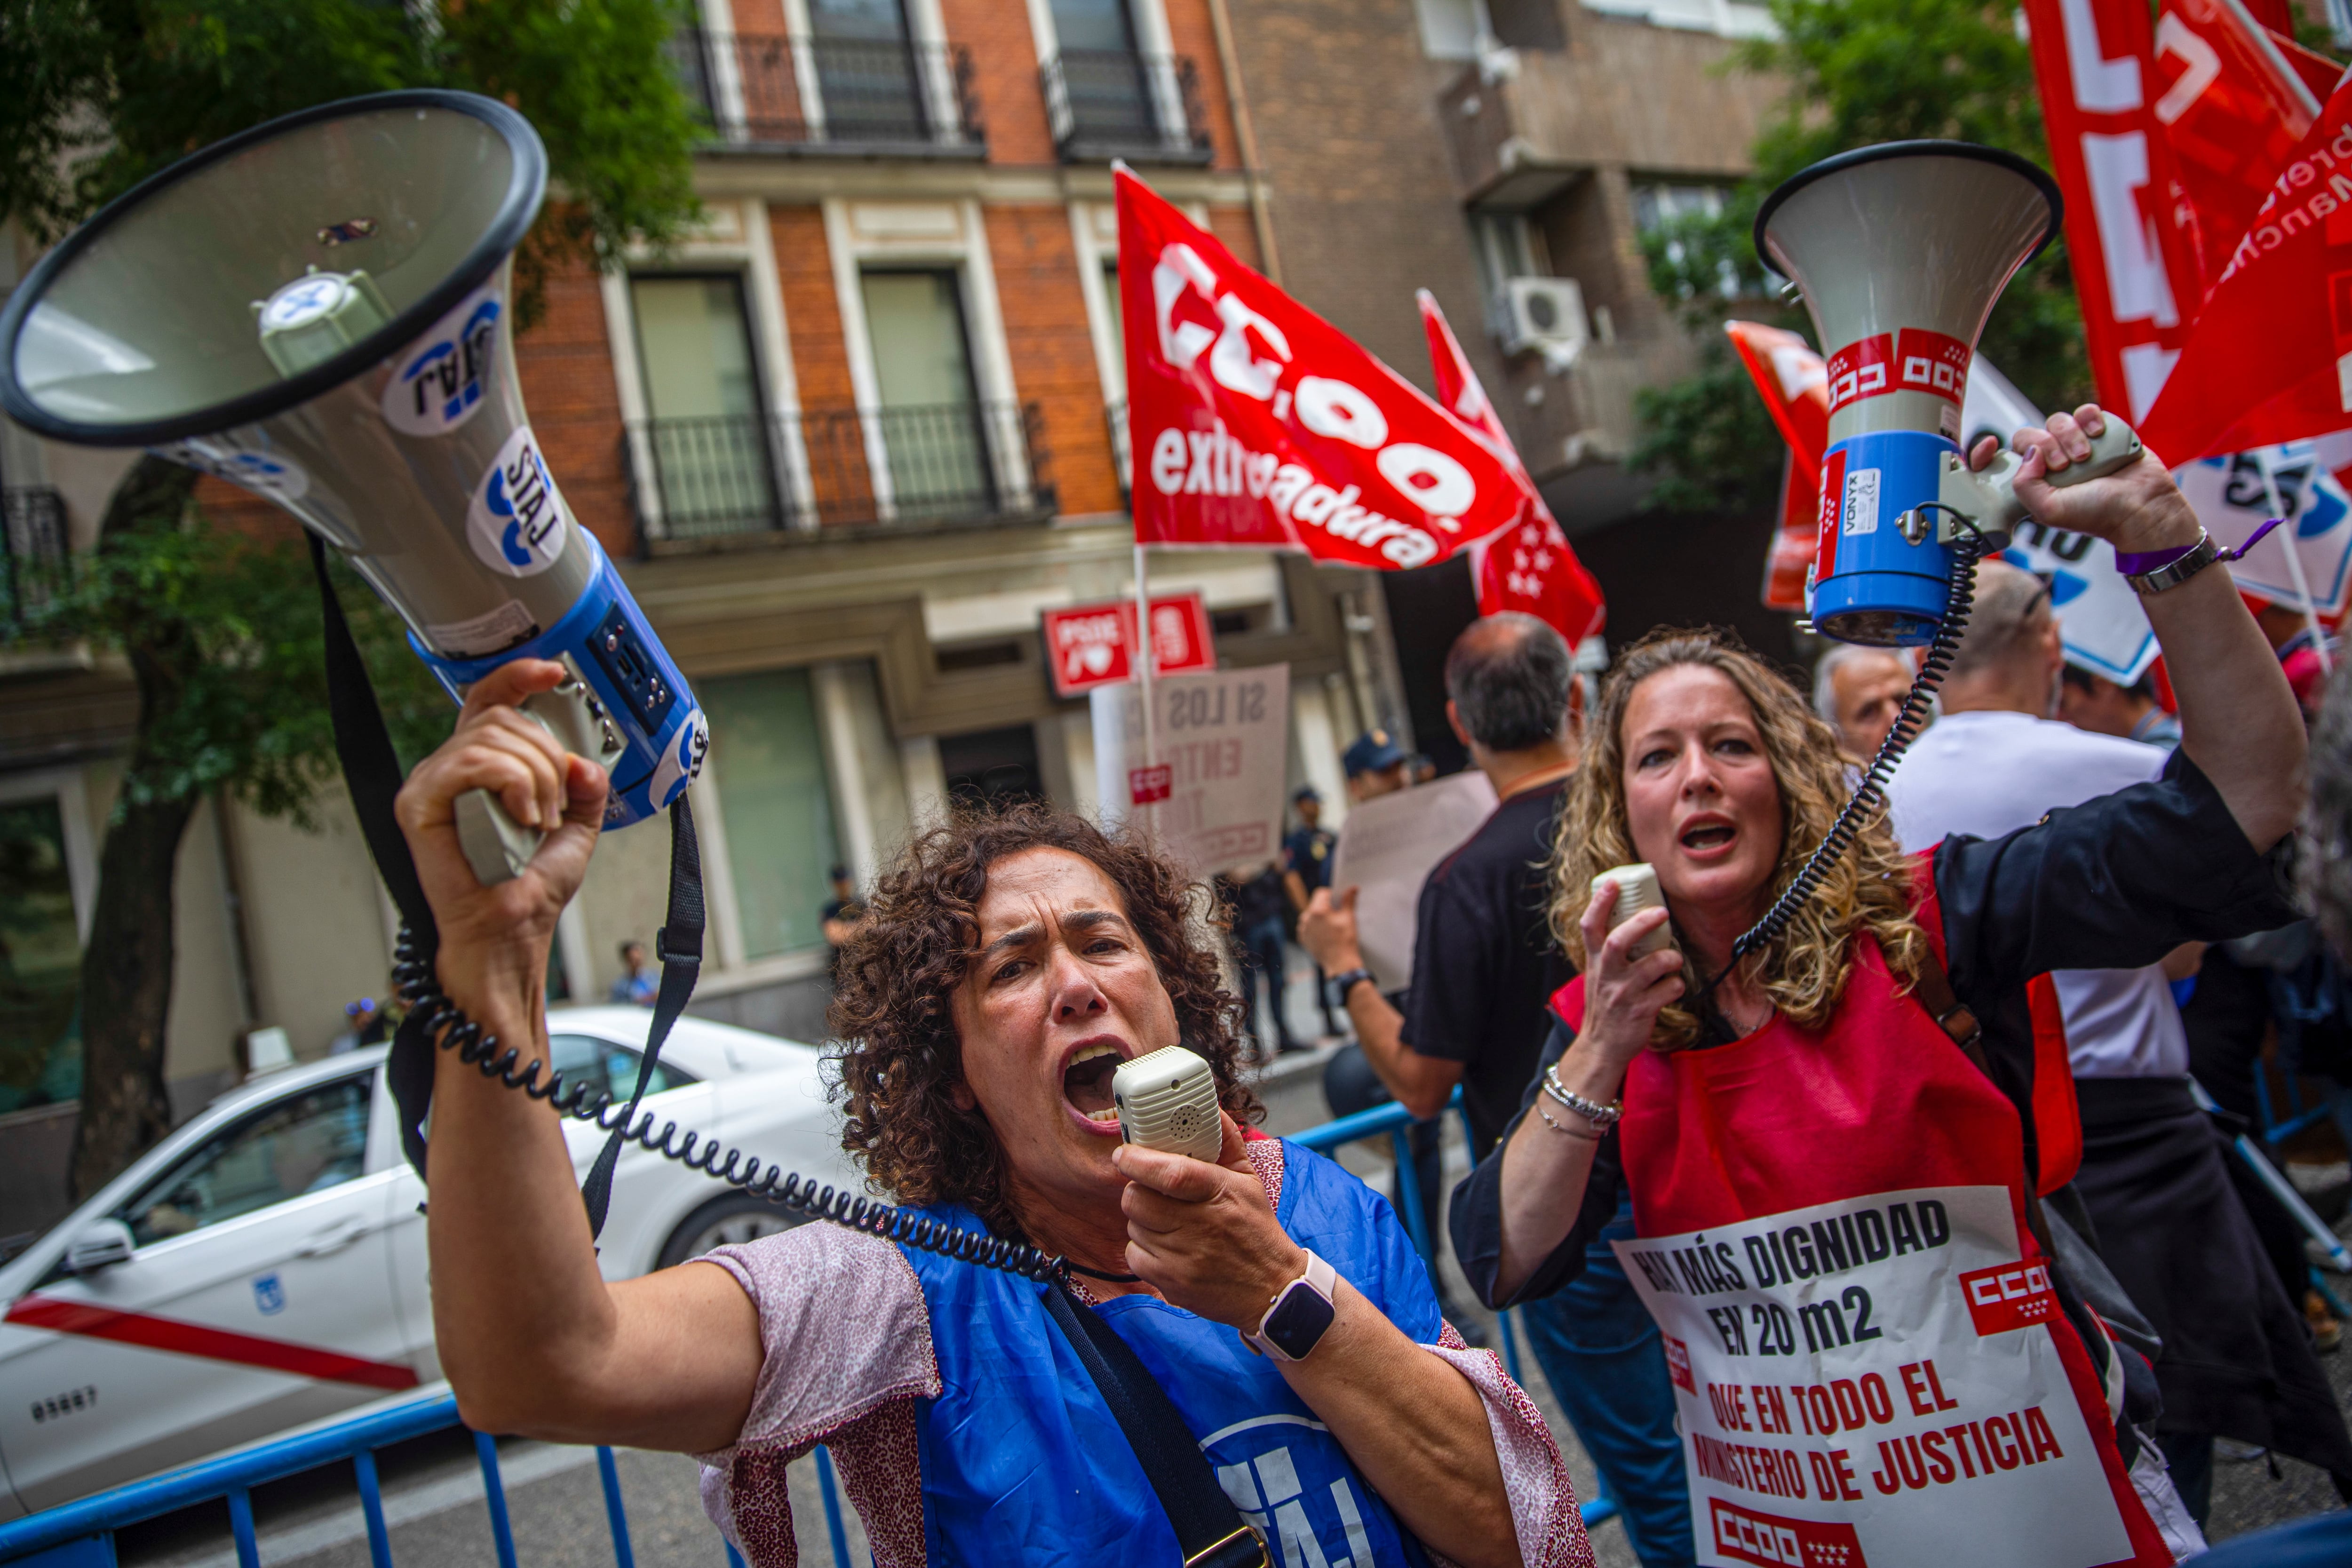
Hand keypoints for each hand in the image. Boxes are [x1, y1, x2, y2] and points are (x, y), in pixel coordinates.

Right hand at [393, 659, 608, 1013]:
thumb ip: (583, 786)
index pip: (490, 700)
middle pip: (501, 718)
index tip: (554, 673)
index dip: (519, 676)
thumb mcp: (575, 826)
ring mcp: (431, 784)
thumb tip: (584, 760)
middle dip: (546, 757)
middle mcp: (451, 769)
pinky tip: (521, 817)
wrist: (512, 932)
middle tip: (553, 807)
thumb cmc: (530, 888)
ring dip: (535, 777)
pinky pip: (470, 762)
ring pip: (491, 738)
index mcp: (483, 767)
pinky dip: (511, 784)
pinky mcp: (419, 803)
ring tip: (537, 820)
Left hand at [1114, 1112, 1304, 1328]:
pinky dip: (1144, 1248)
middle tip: (1152, 1190)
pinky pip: (1134, 1255)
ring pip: (1134, 1225)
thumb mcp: (1249, 1181)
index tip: (1124, 1153)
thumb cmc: (1256, 1230)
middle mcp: (1200, 1226)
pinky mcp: (1171, 1282)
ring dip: (1143, 1219)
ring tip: (1168, 1221)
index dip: (1139, 1160)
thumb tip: (1209, 1109)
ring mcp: (1183, 1258)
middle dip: (1138, 1189)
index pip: (1170, 1173)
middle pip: (1137, 1199)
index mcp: (1219, 1193)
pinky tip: (1167, 1247)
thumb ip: (1226, 1142)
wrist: (1271, 1290)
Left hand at [1298, 886, 1362, 972]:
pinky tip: (1326, 934)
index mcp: (1317, 910)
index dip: (1331, 894)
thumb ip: (1348, 900)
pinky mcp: (1303, 938)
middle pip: (1315, 904)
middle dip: (1326, 906)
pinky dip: (1315, 927)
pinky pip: (1308, 927)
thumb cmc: (1345, 940)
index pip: (1321, 892)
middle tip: (1338, 915)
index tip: (1338, 901)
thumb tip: (1352, 888)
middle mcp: (1306, 918)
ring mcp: (1303, 929)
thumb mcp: (1349, 917)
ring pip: (1311, 915)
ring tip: (1332, 927)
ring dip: (1320, 917)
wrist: (1340, 963)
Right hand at [1575, 879, 1683, 1067]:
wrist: (1601, 1047)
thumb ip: (1610, 953)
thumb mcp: (1599, 975)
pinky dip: (1677, 985)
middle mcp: (1607, 975)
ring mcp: (1624, 994)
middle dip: (1642, 922)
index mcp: (1595, 962)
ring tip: (1674, 959)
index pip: (1590, 926)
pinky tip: (1672, 988)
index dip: (1600, 902)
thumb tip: (1634, 923)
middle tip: (1662, 912)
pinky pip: (1669, 990)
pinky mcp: (1642, 1011)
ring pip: (1653, 964)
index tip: (1614, 883)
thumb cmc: (1605, 1006)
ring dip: (1671, 957)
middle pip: (1618, 939)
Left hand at [1967, 404, 2198, 555]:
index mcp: (2034, 481)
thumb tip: (2030, 453)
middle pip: (2030, 434)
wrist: (2142, 506)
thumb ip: (2026, 486)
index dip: (1986, 451)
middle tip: (2065, 465)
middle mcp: (2052, 461)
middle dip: (2045, 445)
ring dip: (2070, 436)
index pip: (2001, 459)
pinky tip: (2099, 435)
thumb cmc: (2099, 514)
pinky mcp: (2101, 431)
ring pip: (2057, 421)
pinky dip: (2090, 419)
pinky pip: (2085, 411)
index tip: (1988, 444)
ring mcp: (2076, 444)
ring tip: (2087, 457)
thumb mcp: (2049, 510)